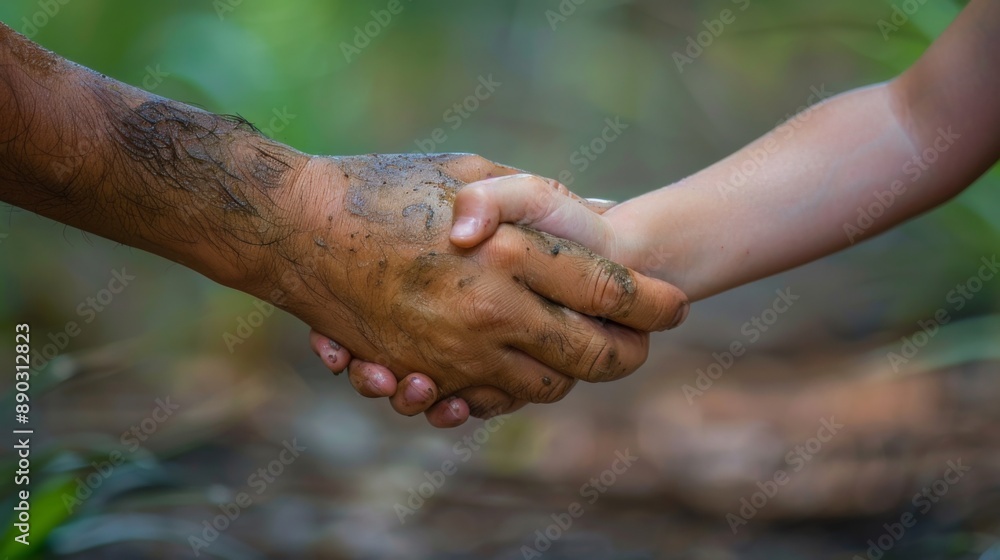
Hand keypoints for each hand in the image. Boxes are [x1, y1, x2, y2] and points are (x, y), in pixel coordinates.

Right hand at [308, 177, 625, 426]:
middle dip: (629, 353)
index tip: (676, 306)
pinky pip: (488, 399)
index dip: (656, 303)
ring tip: (578, 352)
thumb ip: (530, 196)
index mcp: (510, 251)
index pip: (611, 290)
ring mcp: (455, 349)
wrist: (293, 228)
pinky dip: (511, 389)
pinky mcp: (422, 371)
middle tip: (641, 344)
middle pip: (592, 354)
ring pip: (544, 387)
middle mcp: (490, 309)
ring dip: (569, 375)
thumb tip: (590, 210)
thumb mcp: (466, 170)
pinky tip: (517, 364)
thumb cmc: (382, 185)